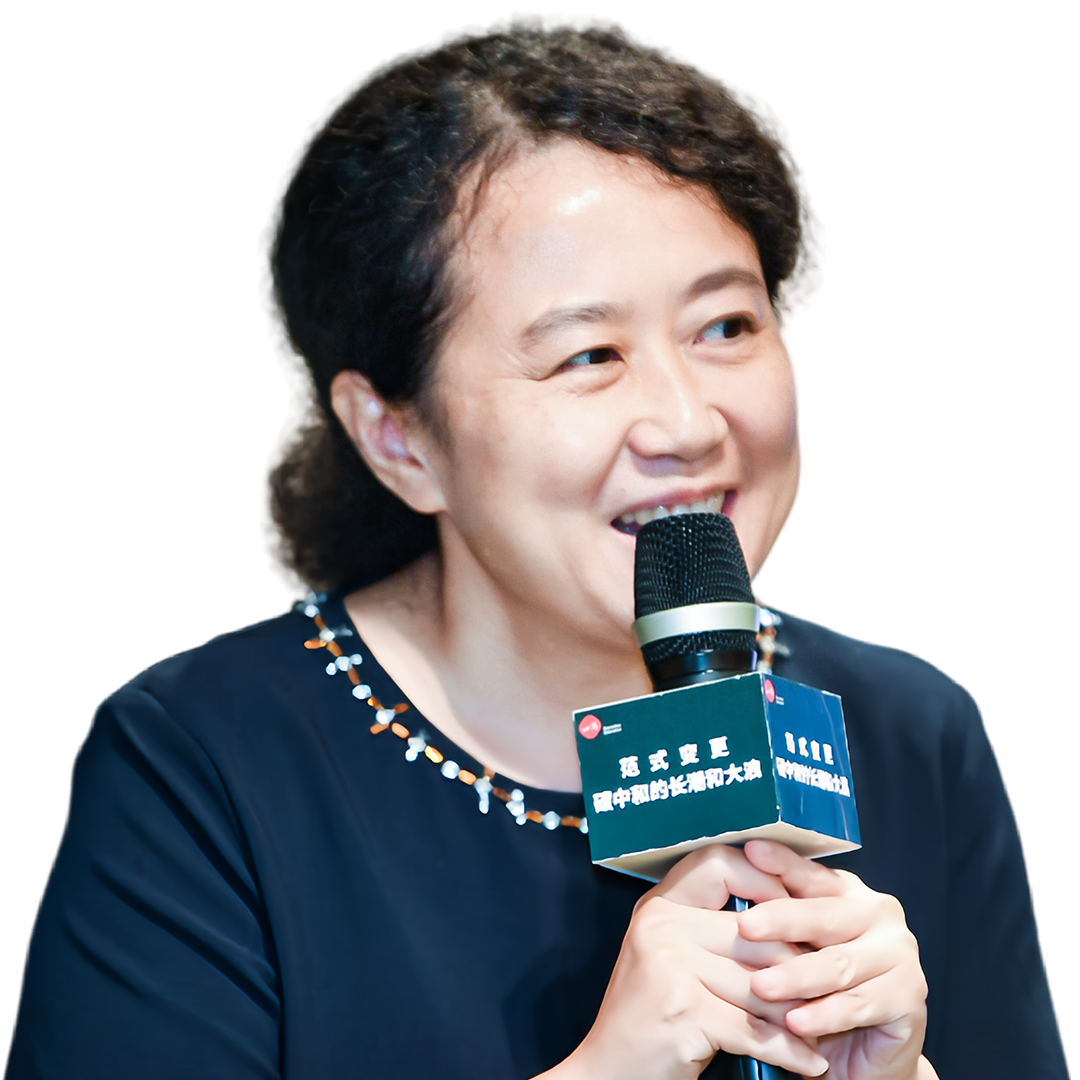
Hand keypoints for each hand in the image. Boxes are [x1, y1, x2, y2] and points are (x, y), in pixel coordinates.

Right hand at [551, 845, 830, 1079]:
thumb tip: (793, 915)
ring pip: (760, 983)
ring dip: (800, 1013)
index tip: (798, 907)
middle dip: (799, 966)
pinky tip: (810, 1060)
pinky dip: (789, 1050)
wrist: (608, 1072)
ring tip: (828, 1027)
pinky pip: (753, 1029)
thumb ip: (714, 930)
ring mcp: (667, 965)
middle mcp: (659, 924)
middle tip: (833, 986)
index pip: (718, 863)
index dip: (764, 879)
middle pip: (753, 933)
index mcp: (659, 904)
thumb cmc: (652, 1016)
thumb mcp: (673, 957)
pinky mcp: (681, 1010)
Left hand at [738, 840, 929, 1079]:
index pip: (810, 874)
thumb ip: (773, 917)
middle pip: (825, 916)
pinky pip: (859, 1005)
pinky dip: (824, 1015)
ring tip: (761, 986)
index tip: (750, 850)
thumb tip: (728, 884)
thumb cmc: (817, 991)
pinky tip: (796, 1023)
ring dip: (797, 977)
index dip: (781, 862)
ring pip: (839, 963)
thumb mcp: (793, 948)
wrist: (861, 1053)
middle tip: (745, 927)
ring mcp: (900, 953)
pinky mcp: (910, 996)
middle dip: (781, 921)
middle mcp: (878, 914)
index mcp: (848, 892)